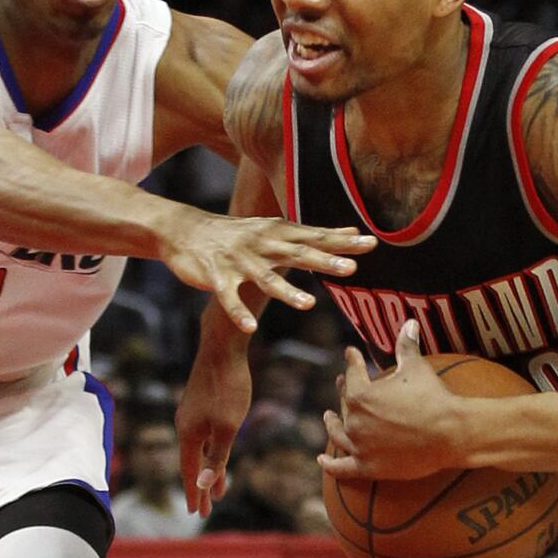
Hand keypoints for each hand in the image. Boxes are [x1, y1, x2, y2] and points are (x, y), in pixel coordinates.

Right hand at [160, 210, 374, 331]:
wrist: (186, 230)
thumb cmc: (238, 233)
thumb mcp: (275, 229)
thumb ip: (312, 235)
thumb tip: (352, 232)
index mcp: (278, 233)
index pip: (315, 236)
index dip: (342, 241)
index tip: (371, 243)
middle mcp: (262, 245)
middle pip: (297, 254)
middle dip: (324, 262)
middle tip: (351, 270)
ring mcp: (239, 261)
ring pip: (266, 278)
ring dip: (287, 291)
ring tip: (308, 305)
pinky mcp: (217, 277)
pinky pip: (229, 297)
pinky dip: (238, 312)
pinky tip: (249, 328)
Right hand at [177, 336, 251, 516]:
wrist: (222, 346)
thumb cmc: (228, 387)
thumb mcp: (227, 427)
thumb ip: (216, 456)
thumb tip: (202, 484)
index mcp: (188, 433)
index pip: (189, 472)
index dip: (194, 493)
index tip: (197, 514)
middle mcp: (185, 424)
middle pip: (192, 462)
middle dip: (200, 485)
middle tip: (206, 509)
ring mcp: (191, 412)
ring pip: (199, 448)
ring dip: (207, 467)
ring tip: (216, 487)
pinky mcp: (200, 402)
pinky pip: (203, 434)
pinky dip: (210, 449)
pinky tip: (217, 450)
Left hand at [319, 320, 461, 480]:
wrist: (451, 433)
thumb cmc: (433, 397)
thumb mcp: (416, 367)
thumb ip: (407, 345)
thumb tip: (409, 321)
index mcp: (360, 395)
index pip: (352, 374)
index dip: (351, 360)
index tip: (350, 353)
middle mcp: (354, 421)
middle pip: (344, 405)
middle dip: (343, 391)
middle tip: (342, 384)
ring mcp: (360, 446)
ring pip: (339, 435)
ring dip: (332, 424)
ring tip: (328, 417)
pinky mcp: (369, 467)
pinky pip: (342, 468)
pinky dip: (330, 465)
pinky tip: (322, 461)